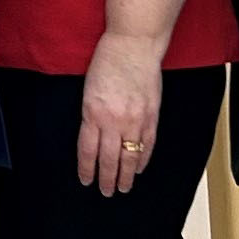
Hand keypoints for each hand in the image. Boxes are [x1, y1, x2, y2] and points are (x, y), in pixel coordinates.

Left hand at [78, 33, 166, 196]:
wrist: (133, 46)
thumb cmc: (107, 61)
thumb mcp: (88, 89)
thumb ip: (91, 115)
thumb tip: (93, 138)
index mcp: (92, 112)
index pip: (88, 151)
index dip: (87, 169)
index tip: (86, 181)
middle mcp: (113, 120)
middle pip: (109, 159)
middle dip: (106, 179)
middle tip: (106, 192)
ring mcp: (134, 120)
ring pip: (129, 157)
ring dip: (125, 176)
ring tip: (122, 188)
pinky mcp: (151, 116)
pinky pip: (147, 145)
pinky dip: (142, 159)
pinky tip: (138, 169)